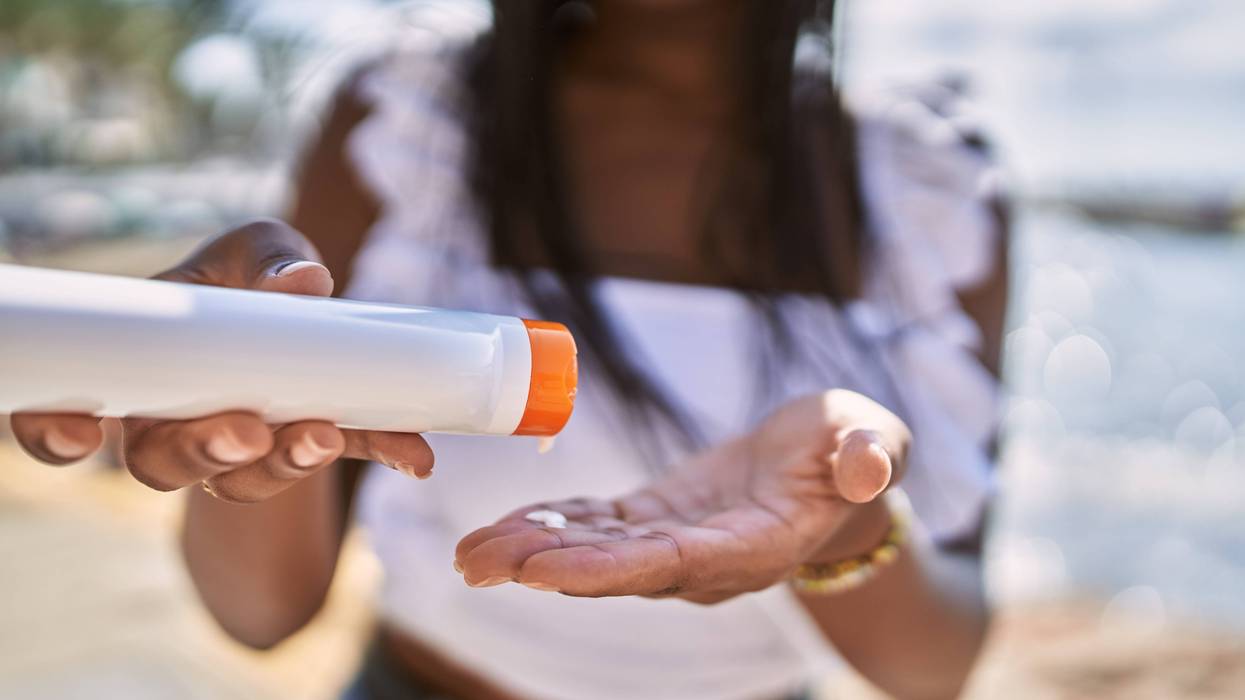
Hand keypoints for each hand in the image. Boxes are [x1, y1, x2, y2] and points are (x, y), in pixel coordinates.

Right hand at [9, 219, 433, 502]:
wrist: (303, 311)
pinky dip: (379, 451)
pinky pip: (336, 456)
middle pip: (161, 462)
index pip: (63, 411)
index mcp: (136, 368)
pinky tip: (415, 456)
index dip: (54, 431)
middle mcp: (175, 421)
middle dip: (200, 453)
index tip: (79, 433)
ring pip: (243, 479)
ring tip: (322, 436)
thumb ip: (268, 257)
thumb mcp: (254, 248)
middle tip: (244, 435)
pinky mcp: (310, 447)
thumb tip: (305, 280)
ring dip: (284, 465)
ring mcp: (242, 444)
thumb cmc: (250, 275)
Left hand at [455, 389, 909, 601]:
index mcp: (753, 547)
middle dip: (544, 566)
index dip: (607, 568)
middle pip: (615, 570)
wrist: (832, 468)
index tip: (544, 570)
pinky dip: (551, 524)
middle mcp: (705, 560)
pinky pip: (597, 526)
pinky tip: (502, 526)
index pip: (672, 564)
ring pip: (595, 552)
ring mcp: (676, 542)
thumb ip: (870, 455)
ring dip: (531, 550)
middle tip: (475, 561)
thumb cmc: (854, 450)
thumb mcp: (874, 439)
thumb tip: (868, 463)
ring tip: (468, 552)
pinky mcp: (658, 519)